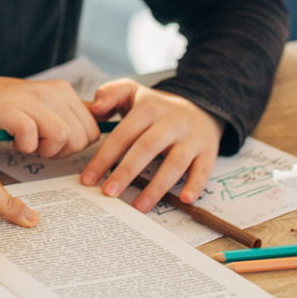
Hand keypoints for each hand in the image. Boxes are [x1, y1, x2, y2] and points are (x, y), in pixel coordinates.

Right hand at [0, 76, 98, 158]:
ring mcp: (31, 99)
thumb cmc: (12, 109)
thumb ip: (71, 117)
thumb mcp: (47, 107)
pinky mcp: (10, 110)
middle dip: (62, 152)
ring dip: (45, 149)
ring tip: (28, 142)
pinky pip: (31, 135)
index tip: (54, 144)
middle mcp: (52, 91)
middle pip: (80, 138)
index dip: (75, 147)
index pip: (92, 131)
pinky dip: (24, 145)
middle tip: (39, 145)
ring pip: (62, 136)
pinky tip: (14, 140)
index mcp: (64, 91)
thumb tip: (99, 130)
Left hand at [78, 79, 222, 211]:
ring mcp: (191, 138)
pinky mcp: (208, 152)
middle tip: (109, 193)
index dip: (104, 157)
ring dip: (157, 186)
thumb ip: (109, 94)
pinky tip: (184, 199)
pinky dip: (195, 185)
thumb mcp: (131, 91)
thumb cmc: (156, 106)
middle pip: (147, 148)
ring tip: (139, 207)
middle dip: (126, 172)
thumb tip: (94, 108)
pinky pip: (203, 170)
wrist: (200, 105)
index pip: (122, 135)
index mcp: (148, 109)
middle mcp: (171, 123)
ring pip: (175, 163)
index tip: (88, 180)